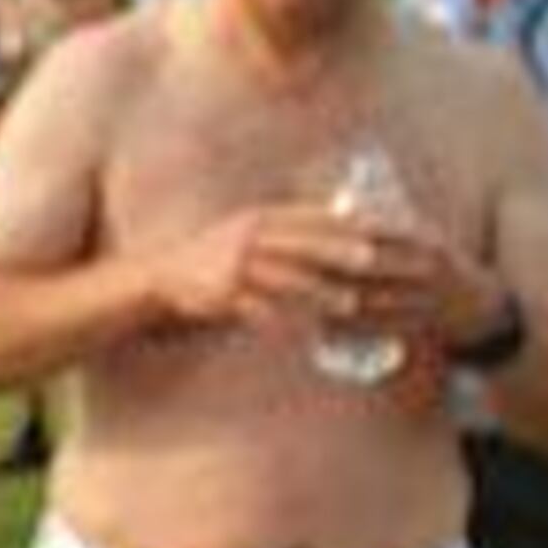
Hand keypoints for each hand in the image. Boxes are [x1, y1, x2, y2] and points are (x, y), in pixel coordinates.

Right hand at [153, 201, 393, 336]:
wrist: (164, 273)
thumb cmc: (218, 254)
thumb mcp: (251, 227)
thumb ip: (292, 226)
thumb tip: (345, 219)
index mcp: (264, 217)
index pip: (317, 217)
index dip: (351, 224)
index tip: (382, 231)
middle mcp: (252, 235)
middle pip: (305, 243)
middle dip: (340, 252)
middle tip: (374, 260)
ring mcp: (237, 264)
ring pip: (287, 278)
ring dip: (319, 292)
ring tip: (349, 303)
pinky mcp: (225, 292)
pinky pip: (262, 308)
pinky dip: (286, 320)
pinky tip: (305, 330)